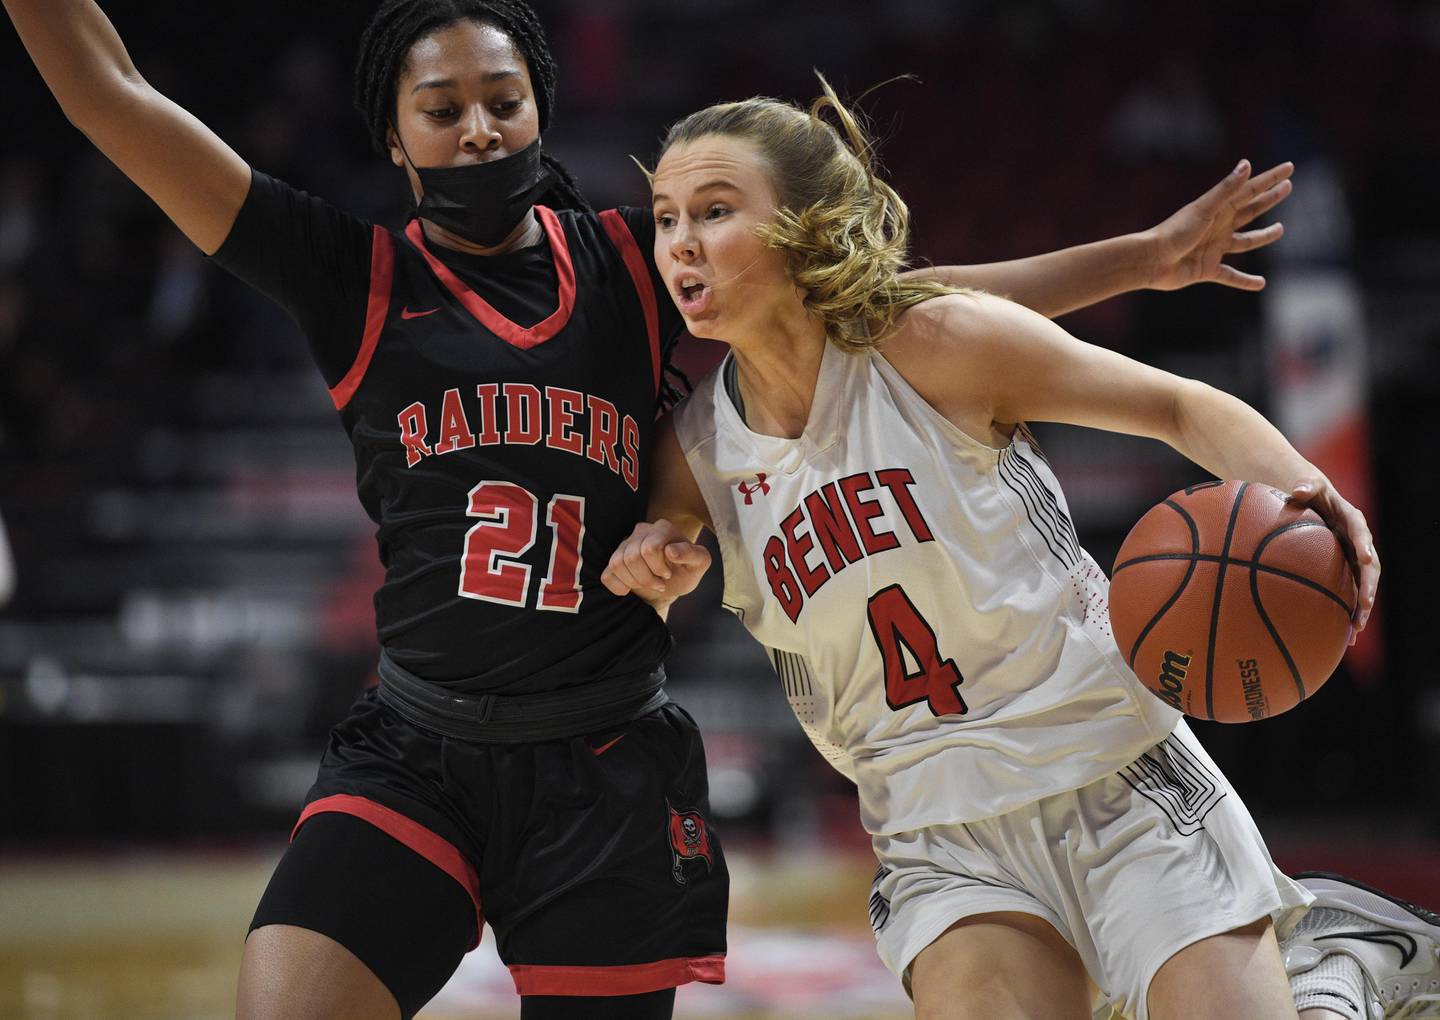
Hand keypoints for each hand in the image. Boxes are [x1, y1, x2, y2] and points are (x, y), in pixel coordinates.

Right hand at [601, 519, 711, 606]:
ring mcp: (624, 544)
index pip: (649, 548)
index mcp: (663, 528)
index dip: (657, 568)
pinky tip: (633, 588)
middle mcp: (641, 531)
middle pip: (632, 558)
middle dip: (646, 578)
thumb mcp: (699, 563)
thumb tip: (671, 550)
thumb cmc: (687, 570)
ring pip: (617, 564)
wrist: (671, 582)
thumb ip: (692, 554)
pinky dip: (620, 588)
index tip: (667, 574)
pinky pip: (607, 575)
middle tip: (659, 583)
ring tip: (648, 584)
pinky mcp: (613, 559)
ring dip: (634, 583)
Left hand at [1145, 159, 1293, 292]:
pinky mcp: (1207, 270)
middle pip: (1250, 210)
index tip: (1289, 168)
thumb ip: (1226, 189)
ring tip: (1279, 230)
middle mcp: (1218, 227)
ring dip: (1262, 236)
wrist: (1151, 261)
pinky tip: (1260, 284)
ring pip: (1244, 241)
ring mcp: (1213, 248)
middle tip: (1288, 188)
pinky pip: (1230, 276)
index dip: (1270, 179)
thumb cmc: (1174, 232)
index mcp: (1218, 209)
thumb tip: (1247, 164)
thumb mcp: (1204, 209)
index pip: (1250, 190)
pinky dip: (1245, 281)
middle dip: (1268, 199)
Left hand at [1287, 479, 1378, 643]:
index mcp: (1351, 519)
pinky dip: (1349, 611)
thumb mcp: (1307, 485)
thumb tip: (1298, 490)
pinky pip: (1351, 591)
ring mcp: (1353, 556)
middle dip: (1369, 586)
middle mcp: (1358, 541)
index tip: (1365, 558)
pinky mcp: (1346, 569)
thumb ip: (1304, 486)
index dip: (1364, 545)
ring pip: (1363, 584)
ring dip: (1361, 607)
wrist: (1311, 498)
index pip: (1361, 533)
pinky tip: (1345, 634)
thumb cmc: (1307, 491)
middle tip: (1365, 604)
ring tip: (1355, 628)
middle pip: (1369, 566)